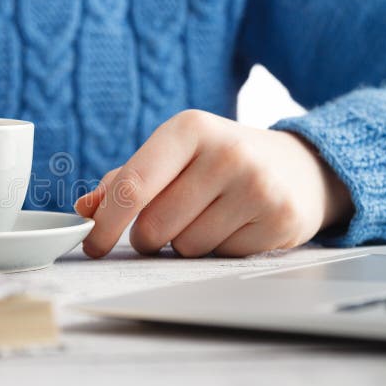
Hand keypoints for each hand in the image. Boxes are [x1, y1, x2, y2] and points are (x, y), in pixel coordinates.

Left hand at [75, 110, 353, 257]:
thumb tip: (86, 208)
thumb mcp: (172, 155)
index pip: (133, 186)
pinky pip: (221, 257)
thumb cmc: (219, 161)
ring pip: (186, 247)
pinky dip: (218, 250)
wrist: (300, 167)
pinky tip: (235, 226)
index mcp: (189, 128)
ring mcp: (258, 187)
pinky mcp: (280, 220)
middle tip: (163, 224)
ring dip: (184, 243)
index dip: (105, 224)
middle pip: (155, 226)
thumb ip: (125, 180)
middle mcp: (227, 153)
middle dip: (148, 237)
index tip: (92, 245)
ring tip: (208, 217)